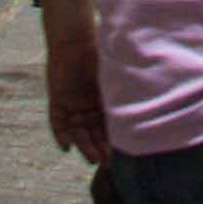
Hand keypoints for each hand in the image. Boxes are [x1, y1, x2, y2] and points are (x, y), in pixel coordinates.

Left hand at [45, 36, 110, 164]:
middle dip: (100, 148)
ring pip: (77, 131)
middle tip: (107, 163)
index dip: (113, 140)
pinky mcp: (57, 100)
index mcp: (102, 100)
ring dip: (84, 145)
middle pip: (92, 132)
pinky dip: (61, 134)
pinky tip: (66, 147)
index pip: (107, 125)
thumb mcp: (112, 78)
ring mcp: (72, 104)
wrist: (75, 40)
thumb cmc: (98, 54)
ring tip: (91, 159)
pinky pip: (57, 122)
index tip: (121, 153)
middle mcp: (87, 106)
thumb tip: (145, 108)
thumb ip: (120, 93)